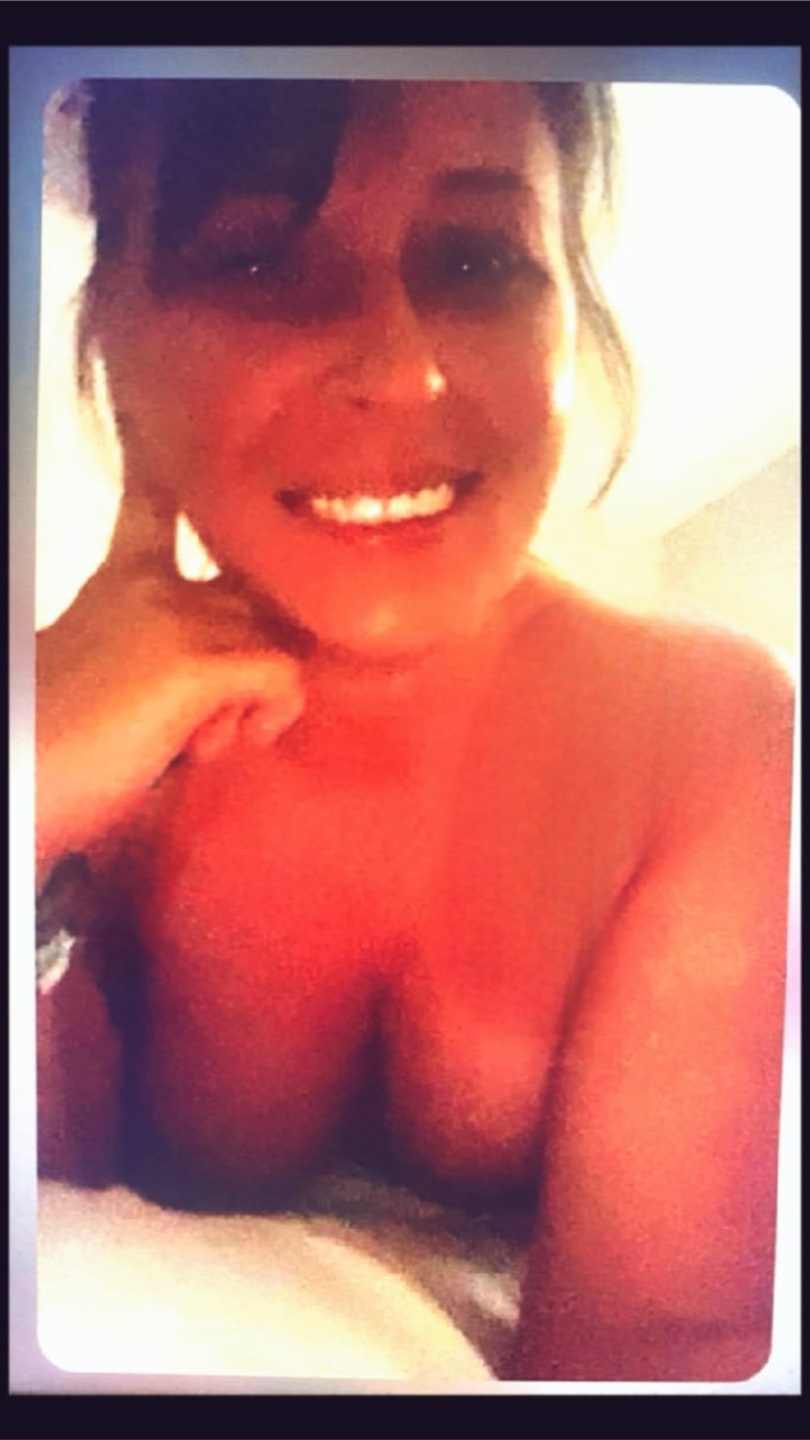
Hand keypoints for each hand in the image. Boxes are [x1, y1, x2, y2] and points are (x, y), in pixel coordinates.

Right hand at [36, 485, 303, 883]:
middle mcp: (156, 582)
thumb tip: (238, 679)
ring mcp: (179, 616)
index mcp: (124, 578)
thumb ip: (178, 649)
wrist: (17, 774)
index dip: (177, 471)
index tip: (164, 435)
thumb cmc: (61, 748)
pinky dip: (269, 716)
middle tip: (208, 718)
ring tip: (201, 738)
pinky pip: (284, 674)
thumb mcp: (123, 674)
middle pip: (258, 592)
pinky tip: (215, 743)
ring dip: (256, 696)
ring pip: (278, 636)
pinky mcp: (195, 662)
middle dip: (256, 656)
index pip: (158, 500)